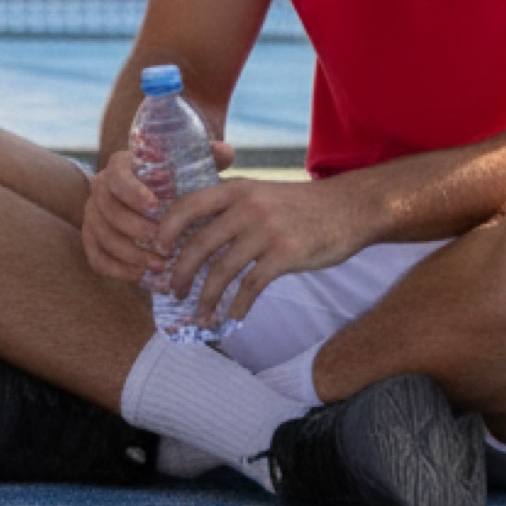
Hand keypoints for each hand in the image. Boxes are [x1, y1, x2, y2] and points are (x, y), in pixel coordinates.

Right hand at [79, 136, 238, 288]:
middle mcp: (100, 187)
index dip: (132, 192)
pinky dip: (116, 270)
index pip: (117, 175)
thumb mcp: (189, 169)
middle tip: (165, 246)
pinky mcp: (90, 239)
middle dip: (135, 229)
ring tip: (160, 266)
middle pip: (107, 208)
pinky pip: (95, 257)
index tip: (155, 206)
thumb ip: (206, 157)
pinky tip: (140, 277)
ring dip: (130, 254)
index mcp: (120, 165)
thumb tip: (227, 150)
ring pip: (102, 235)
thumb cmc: (173, 184)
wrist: (147, 200)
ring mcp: (92, 214)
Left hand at [151, 173, 372, 327]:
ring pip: (223, 269)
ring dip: (206, 296)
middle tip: (173, 291)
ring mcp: (266, 231)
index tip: (157, 251)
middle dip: (181, 271)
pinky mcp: (285, 255)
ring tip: (199, 313)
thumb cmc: (299, 204)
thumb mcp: (259, 192)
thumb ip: (230, 206)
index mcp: (235, 189)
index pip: (187, 205)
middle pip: (199, 243)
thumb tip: (195, 233)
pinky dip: (238, 304)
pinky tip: (232, 316)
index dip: (167, 229)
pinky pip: (252, 285)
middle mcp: (246, 207)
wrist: (348, 208)